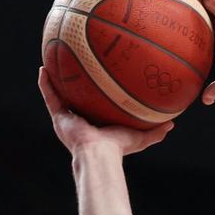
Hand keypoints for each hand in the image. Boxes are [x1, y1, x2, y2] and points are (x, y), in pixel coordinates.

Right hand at [38, 68, 173, 155]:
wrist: (99, 153)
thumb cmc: (119, 148)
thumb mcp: (140, 137)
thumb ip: (155, 132)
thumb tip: (172, 124)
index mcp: (97, 124)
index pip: (95, 105)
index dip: (95, 94)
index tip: (97, 79)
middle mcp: (80, 120)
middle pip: (76, 98)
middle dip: (75, 84)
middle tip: (76, 66)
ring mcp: (68, 119)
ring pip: (60, 95)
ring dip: (56, 80)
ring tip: (53, 61)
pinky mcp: (58, 118)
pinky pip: (49, 97)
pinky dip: (45, 84)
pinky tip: (43, 69)